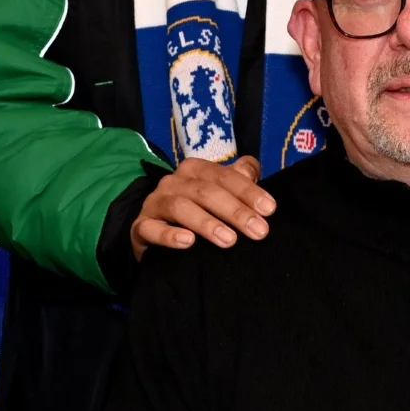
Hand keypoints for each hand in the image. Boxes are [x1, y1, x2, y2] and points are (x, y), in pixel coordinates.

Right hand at [131, 155, 274, 256]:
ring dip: (207, 223)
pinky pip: (151, 229)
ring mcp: (155, 203)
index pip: (224, 177)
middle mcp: (173, 182)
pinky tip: (188, 242)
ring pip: (180, 207)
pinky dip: (169, 235)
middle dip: (235, 211)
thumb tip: (253, 168)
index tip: (270, 210)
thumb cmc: (195, 211)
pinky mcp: (140, 227)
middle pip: (206, 191)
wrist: (154, 233)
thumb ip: (236, 179)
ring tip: (229, 241)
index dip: (248, 191)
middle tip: (259, 232)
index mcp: (194, 170)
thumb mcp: (216, 193)